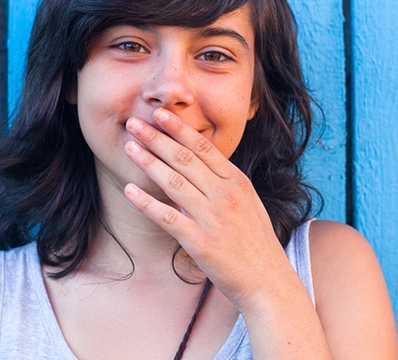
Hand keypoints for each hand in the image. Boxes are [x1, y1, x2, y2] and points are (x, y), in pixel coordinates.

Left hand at [123, 107, 292, 311]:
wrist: (269, 283)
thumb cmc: (255, 241)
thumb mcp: (247, 202)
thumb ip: (224, 181)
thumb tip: (199, 160)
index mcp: (236, 182)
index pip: (204, 147)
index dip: (179, 129)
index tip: (159, 113)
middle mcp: (225, 195)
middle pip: (185, 159)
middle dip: (156, 138)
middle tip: (133, 123)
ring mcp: (213, 218)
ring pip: (174, 182)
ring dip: (148, 162)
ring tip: (128, 147)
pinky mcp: (200, 242)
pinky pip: (168, 217)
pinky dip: (146, 202)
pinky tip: (128, 190)